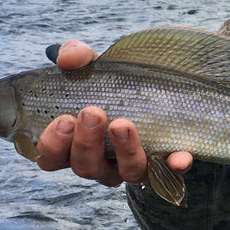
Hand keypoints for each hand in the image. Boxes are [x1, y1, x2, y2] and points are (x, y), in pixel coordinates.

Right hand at [35, 40, 192, 186]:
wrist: (158, 85)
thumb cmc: (114, 83)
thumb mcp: (94, 66)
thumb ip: (77, 57)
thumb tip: (68, 58)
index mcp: (73, 143)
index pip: (50, 158)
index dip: (52, 145)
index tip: (63, 120)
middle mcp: (101, 162)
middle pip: (85, 167)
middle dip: (86, 142)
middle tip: (93, 113)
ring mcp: (131, 166)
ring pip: (126, 172)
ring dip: (124, 150)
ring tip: (123, 124)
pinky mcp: (164, 164)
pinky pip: (168, 173)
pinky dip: (172, 167)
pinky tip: (178, 157)